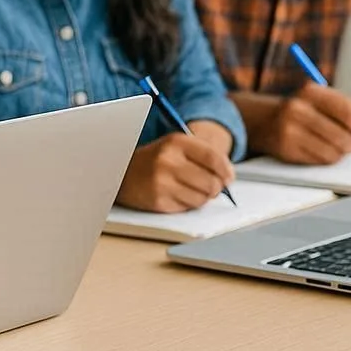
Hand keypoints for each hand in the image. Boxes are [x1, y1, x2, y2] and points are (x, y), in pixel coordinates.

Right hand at [116, 133, 234, 212]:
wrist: (123, 172)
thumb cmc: (156, 160)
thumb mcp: (177, 147)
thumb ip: (204, 157)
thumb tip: (227, 179)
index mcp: (176, 142)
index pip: (214, 158)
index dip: (226, 171)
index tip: (228, 177)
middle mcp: (167, 160)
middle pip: (212, 183)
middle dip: (214, 188)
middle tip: (207, 185)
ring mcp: (161, 181)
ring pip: (202, 198)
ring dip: (201, 197)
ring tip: (187, 188)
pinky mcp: (158, 200)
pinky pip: (188, 208)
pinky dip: (187, 204)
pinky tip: (175, 194)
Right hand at [257, 83, 350, 164]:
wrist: (260, 120)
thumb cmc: (300, 112)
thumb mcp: (318, 100)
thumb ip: (345, 111)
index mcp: (310, 91)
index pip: (348, 112)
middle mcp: (297, 108)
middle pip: (343, 135)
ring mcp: (289, 129)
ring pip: (333, 151)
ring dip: (340, 153)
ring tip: (335, 147)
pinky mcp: (285, 148)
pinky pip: (320, 160)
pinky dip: (326, 159)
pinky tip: (320, 151)